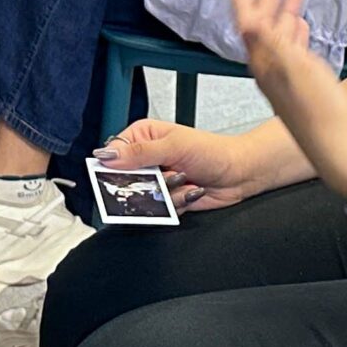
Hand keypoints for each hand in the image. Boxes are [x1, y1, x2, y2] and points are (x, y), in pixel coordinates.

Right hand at [96, 118, 266, 212]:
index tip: (126, 174)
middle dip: (148, 183)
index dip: (114, 167)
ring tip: (184, 180)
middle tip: (167, 176)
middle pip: (126, 180)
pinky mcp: (167, 198)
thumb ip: (139, 153)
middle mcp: (148, 158)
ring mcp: (158, 179)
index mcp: (144, 136)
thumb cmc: (213, 151)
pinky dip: (176, 204)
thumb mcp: (174, 146)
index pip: (114, 153)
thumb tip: (107, 155)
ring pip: (143, 197)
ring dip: (166, 194)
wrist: (239, 173)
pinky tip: (190, 191)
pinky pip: (159, 210)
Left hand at [228, 0, 346, 194]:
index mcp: (263, 61)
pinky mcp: (300, 83)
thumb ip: (272, 44)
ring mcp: (284, 75)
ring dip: (282, 5)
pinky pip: (292, 47)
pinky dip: (294, 29)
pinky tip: (300, 22)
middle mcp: (268, 66)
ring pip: (278, 31)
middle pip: (262, 18)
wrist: (337, 149)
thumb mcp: (295, 71)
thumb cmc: (320, 113)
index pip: (246, 14)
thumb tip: (249, 18)